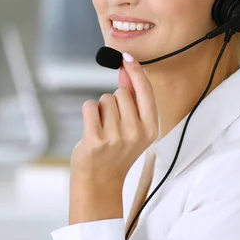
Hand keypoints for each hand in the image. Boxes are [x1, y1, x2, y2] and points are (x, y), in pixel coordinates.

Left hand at [69, 52, 157, 223]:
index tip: (127, 57)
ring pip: (104, 99)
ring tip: (103, 130)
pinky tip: (91, 129)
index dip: (135, 71)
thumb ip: (133, 99)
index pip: (145, 91)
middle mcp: (136, 132)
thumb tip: (127, 69)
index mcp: (151, 129)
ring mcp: (116, 137)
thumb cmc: (116, 151)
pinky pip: (89, 106)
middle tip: (112, 124)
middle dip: (113, 101)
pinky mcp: (96, 139)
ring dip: (100, 110)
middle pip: (120, 92)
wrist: (100, 182)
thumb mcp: (133, 127)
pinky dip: (88, 112)